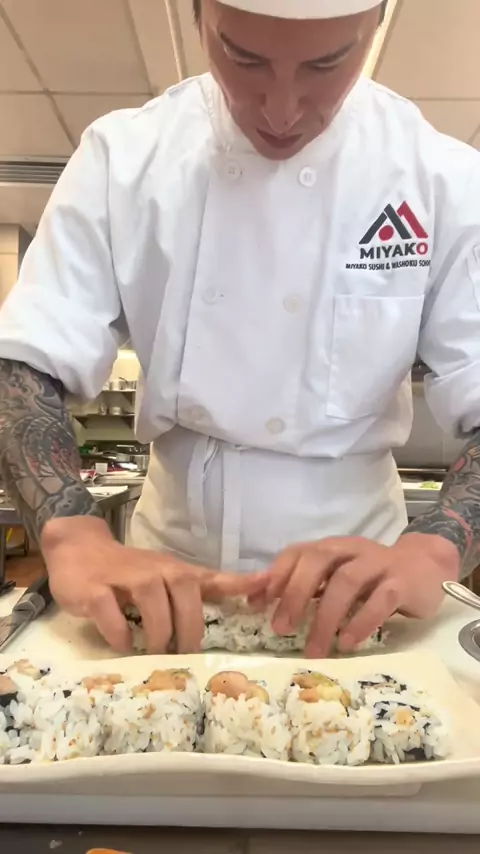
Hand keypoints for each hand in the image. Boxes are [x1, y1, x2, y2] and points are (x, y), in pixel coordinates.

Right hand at [41, 517, 267, 653]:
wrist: (79, 550)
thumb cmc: (129, 571)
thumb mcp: (169, 577)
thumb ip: (202, 590)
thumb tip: (247, 600)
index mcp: (176, 572)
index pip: (213, 578)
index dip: (240, 583)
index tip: (265, 588)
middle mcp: (156, 571)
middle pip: (185, 592)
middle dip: (189, 627)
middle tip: (185, 654)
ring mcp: (125, 577)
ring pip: (152, 601)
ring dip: (158, 631)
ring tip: (155, 653)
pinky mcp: (95, 589)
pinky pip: (111, 613)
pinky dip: (119, 633)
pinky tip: (122, 646)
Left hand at [260, 533, 459, 656]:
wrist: (426, 566)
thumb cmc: (372, 576)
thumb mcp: (336, 574)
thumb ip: (305, 585)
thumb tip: (257, 603)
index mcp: (331, 547)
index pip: (297, 552)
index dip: (275, 576)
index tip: (257, 606)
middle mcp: (350, 550)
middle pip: (317, 561)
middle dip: (295, 594)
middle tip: (280, 629)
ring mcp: (377, 564)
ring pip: (346, 581)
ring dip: (326, 617)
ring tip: (314, 649)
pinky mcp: (401, 582)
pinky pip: (380, 599)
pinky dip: (361, 621)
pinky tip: (347, 643)